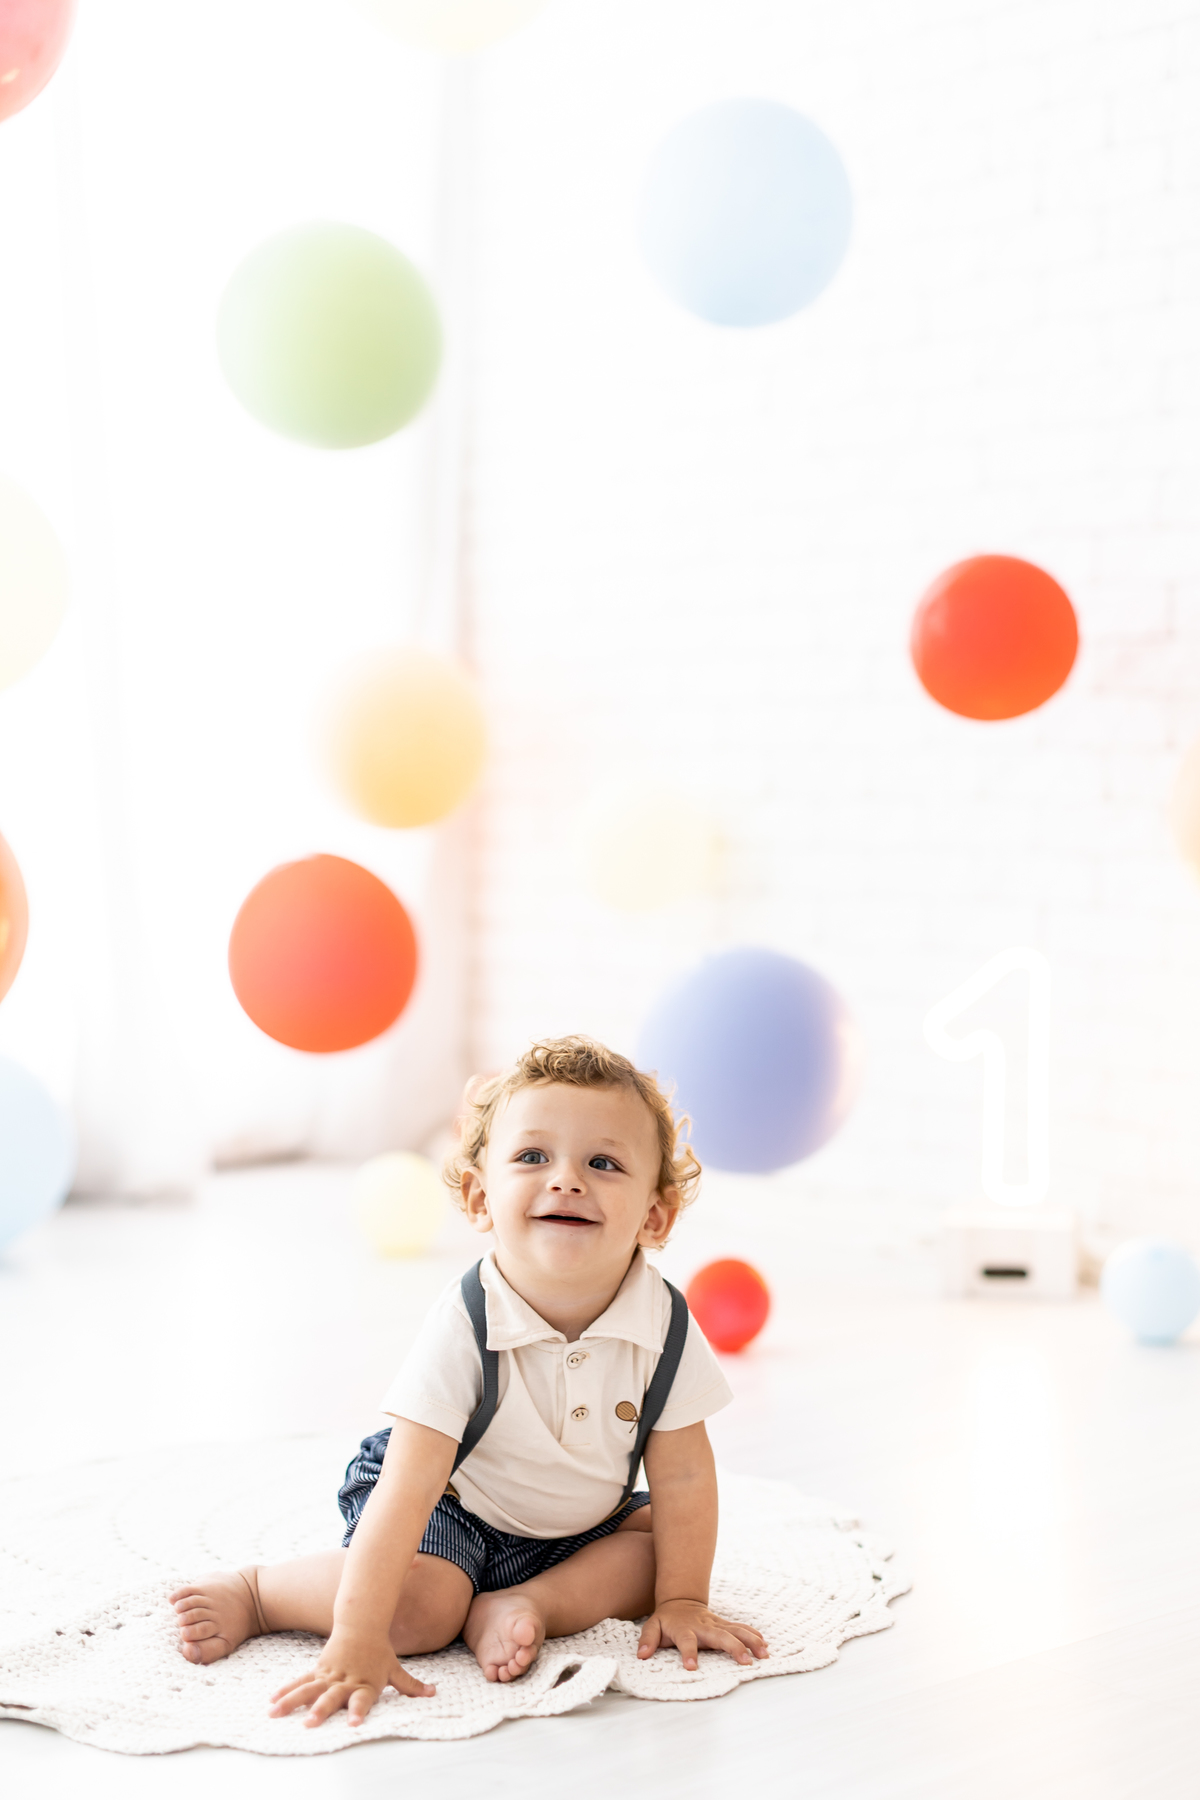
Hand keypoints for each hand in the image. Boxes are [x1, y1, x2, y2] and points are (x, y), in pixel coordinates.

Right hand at [269, 1630, 434, 1727]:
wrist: (362, 1624)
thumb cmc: (379, 1651)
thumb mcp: (395, 1668)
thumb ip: (410, 1685)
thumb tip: (433, 1693)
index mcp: (365, 1683)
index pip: (363, 1698)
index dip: (359, 1710)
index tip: (354, 1723)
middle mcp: (345, 1680)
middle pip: (332, 1696)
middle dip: (320, 1709)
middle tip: (310, 1722)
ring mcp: (329, 1675)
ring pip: (309, 1688)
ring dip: (292, 1701)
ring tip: (275, 1713)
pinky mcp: (318, 1670)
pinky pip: (300, 1681)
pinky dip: (286, 1691)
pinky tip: (272, 1702)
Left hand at [637, 1598, 767, 1671]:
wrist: (681, 1600)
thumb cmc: (666, 1620)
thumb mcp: (652, 1626)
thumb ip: (647, 1640)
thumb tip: (641, 1655)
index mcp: (684, 1629)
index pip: (686, 1642)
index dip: (688, 1653)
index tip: (691, 1667)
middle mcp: (703, 1626)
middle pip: (720, 1636)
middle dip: (734, 1648)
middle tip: (746, 1662)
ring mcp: (716, 1624)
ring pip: (736, 1630)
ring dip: (750, 1641)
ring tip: (763, 1654)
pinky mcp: (724, 1624)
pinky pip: (741, 1628)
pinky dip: (753, 1635)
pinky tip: (765, 1645)